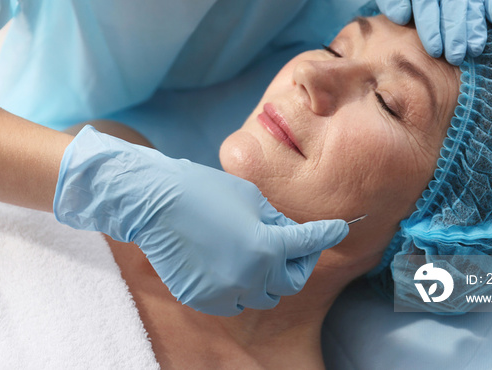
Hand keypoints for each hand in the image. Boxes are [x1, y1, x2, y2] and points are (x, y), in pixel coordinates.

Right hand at [54, 126, 348, 315]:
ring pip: (263, 296)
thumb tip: (291, 233)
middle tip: (294, 245)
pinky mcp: (205, 299)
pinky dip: (239, 286)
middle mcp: (250, 277)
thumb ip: (277, 220)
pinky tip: (229, 262)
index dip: (326, 235)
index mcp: (266, 247)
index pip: (309, 244)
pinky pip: (234, 300)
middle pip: (291, 282)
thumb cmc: (201, 191)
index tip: (339, 229)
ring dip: (268, 277)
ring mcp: (226, 292)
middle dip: (297, 263)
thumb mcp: (249, 197)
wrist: (153, 204)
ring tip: (256, 252)